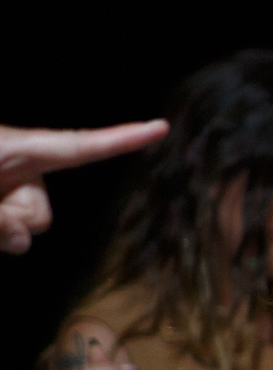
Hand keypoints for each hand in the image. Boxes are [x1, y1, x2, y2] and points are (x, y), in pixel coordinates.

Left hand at [0, 120, 168, 252]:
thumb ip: (1, 217)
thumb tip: (23, 242)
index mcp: (18, 148)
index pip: (80, 147)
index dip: (124, 139)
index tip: (160, 127)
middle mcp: (20, 167)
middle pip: (41, 214)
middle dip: (14, 221)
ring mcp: (10, 185)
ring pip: (27, 228)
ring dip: (1, 228)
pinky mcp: (4, 201)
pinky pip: (13, 232)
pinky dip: (0, 230)